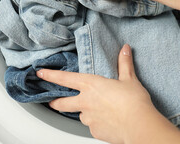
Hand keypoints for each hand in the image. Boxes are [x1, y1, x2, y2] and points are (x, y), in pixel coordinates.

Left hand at [36, 44, 153, 143]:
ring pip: (81, 115)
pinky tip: (108, 121)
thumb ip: (124, 63)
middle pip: (63, 103)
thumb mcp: (129, 79)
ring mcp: (88, 118)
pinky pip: (92, 126)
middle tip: (53, 102)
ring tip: (100, 110)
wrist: (138, 125)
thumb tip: (125, 49)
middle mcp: (85, 102)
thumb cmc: (133, 102)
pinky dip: (97, 123)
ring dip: (85, 112)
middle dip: (56, 102)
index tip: (41, 73)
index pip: (65, 78)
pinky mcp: (94, 131)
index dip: (51, 75)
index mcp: (91, 85)